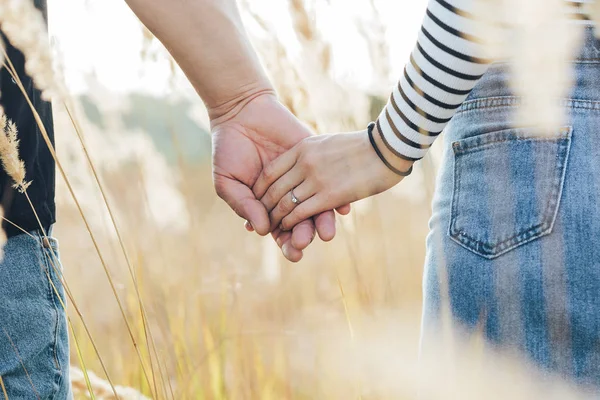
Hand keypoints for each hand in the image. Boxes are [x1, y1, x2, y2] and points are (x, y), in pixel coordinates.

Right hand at [211, 92, 350, 261]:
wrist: (241, 112)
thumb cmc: (229, 149)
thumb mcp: (229, 181)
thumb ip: (245, 205)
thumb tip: (263, 231)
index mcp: (267, 205)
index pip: (281, 231)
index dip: (288, 244)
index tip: (295, 253)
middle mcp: (288, 195)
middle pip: (301, 223)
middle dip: (305, 235)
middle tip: (306, 241)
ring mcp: (303, 178)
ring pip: (317, 206)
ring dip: (323, 221)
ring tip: (326, 232)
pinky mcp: (314, 159)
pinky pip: (330, 179)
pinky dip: (337, 195)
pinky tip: (341, 208)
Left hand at [253, 126, 412, 231]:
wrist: (387, 146)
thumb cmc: (362, 146)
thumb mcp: (327, 143)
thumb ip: (310, 153)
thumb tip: (301, 163)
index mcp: (302, 148)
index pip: (270, 172)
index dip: (260, 189)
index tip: (257, 200)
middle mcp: (305, 163)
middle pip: (273, 190)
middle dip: (263, 208)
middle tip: (259, 220)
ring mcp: (316, 179)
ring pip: (284, 204)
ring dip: (275, 219)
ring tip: (270, 228)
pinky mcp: (329, 195)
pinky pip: (300, 213)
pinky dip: (290, 223)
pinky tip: (287, 229)